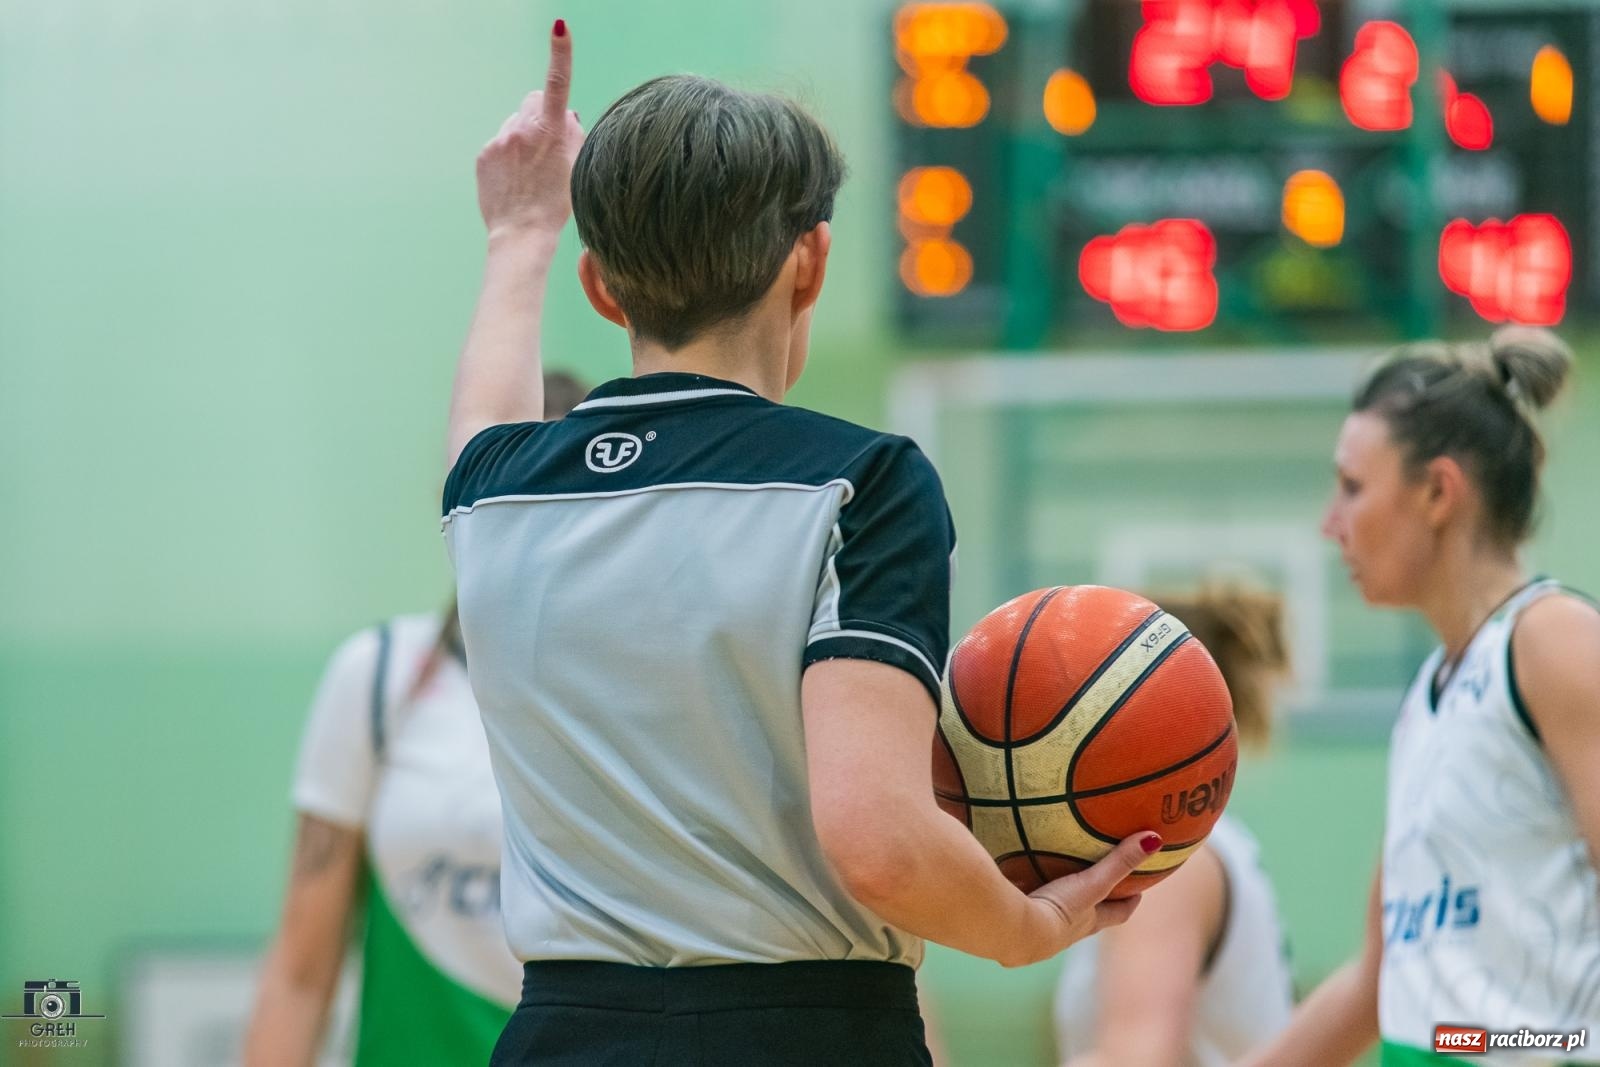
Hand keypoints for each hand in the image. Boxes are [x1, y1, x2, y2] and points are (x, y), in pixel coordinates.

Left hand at [476, 20, 583, 241]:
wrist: (521, 234)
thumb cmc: (556, 205)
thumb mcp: (577, 169)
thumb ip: (574, 134)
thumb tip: (568, 115)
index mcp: (551, 131)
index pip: (557, 84)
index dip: (561, 53)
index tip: (559, 28)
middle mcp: (522, 129)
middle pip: (532, 102)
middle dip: (541, 115)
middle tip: (548, 147)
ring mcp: (500, 140)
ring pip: (515, 124)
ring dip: (523, 137)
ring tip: (529, 171)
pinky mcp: (484, 153)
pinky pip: (500, 142)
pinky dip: (508, 154)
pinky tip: (514, 178)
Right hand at [1012, 831, 1158, 965]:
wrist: (1013, 931)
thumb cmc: (1058, 910)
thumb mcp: (1091, 884)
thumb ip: (1119, 861)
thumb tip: (1156, 838)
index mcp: (1090, 921)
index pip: (1118, 913)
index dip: (1130, 902)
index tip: (1139, 890)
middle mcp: (1069, 932)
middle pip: (1091, 917)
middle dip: (1097, 904)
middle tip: (1101, 884)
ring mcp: (1042, 933)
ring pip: (1059, 917)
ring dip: (1062, 903)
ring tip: (1056, 880)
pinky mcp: (1016, 927)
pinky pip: (1027, 910)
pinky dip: (1029, 898)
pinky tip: (1018, 885)